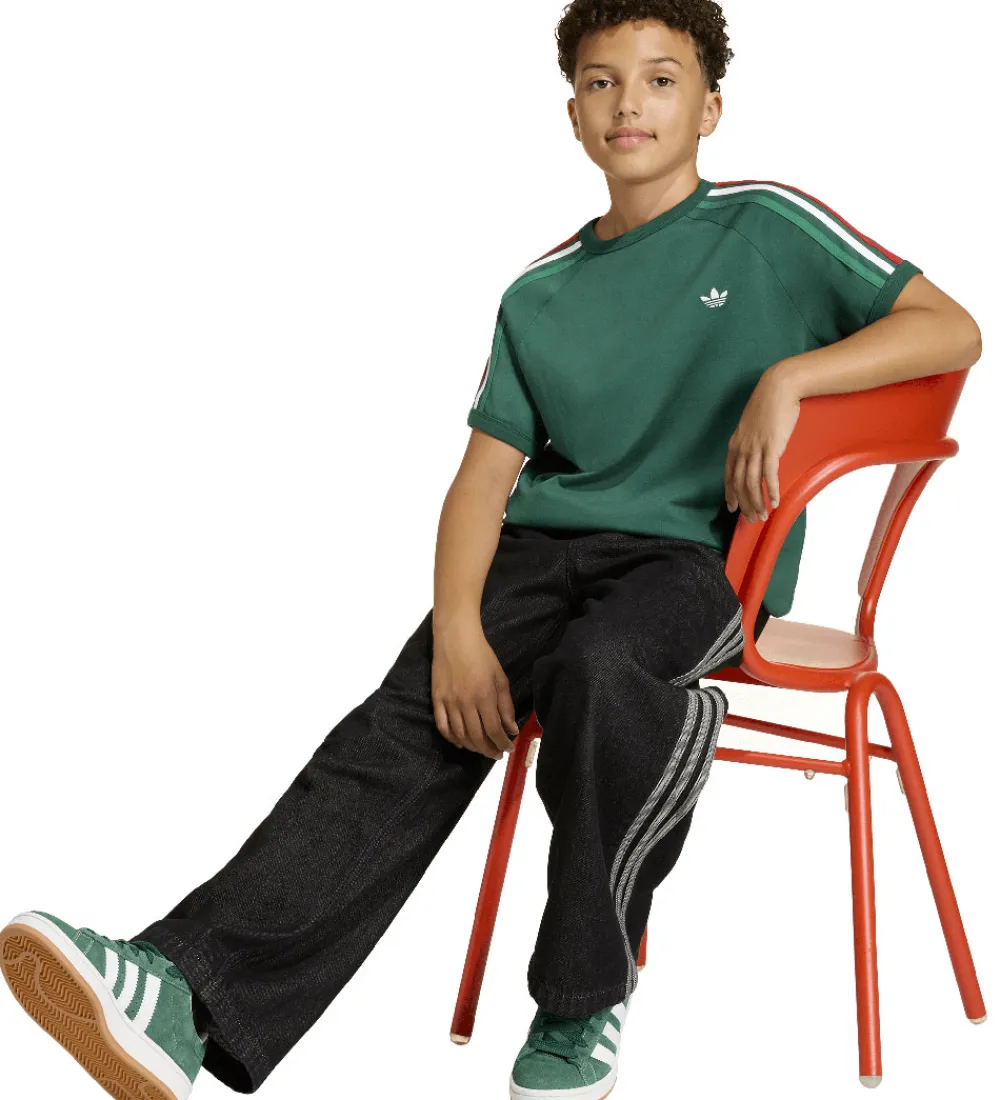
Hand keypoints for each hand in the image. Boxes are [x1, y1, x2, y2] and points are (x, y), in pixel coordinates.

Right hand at [431, 621, 519, 759]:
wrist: (456, 638)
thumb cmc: (482, 655)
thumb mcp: (500, 678)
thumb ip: (506, 705)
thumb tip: (511, 728)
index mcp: (484, 696)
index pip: (494, 730)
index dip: (502, 743)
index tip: (508, 749)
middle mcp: (466, 703)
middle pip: (477, 737)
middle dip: (489, 750)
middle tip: (496, 754)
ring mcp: (449, 702)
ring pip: (460, 735)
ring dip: (472, 747)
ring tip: (482, 750)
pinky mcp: (437, 699)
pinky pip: (442, 726)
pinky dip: (451, 738)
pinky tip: (460, 743)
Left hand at [724, 366, 800, 522]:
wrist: (778, 387)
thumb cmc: (768, 404)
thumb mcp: (752, 425)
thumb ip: (750, 441)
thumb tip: (754, 454)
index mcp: (735, 444)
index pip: (728, 475)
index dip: (730, 493)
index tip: (732, 507)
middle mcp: (742, 448)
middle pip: (738, 483)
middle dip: (744, 504)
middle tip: (750, 519)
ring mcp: (755, 448)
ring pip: (751, 483)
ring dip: (756, 502)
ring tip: (762, 516)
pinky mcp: (771, 446)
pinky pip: (768, 474)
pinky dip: (771, 490)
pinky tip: (774, 502)